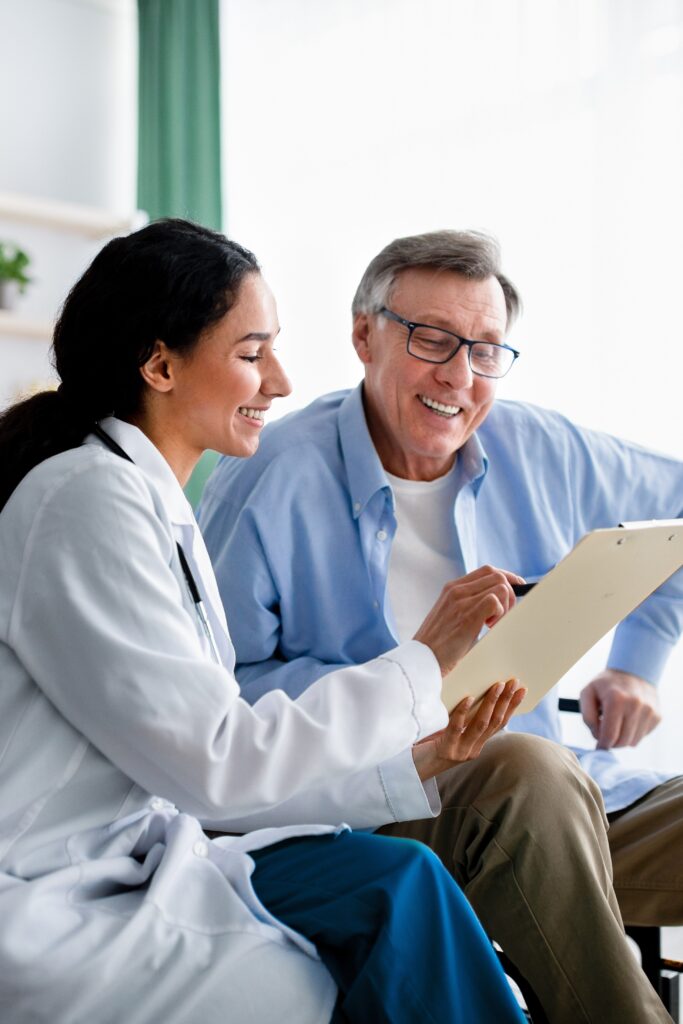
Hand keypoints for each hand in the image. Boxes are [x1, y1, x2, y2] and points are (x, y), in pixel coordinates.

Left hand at [412, 678, 526, 780]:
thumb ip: (466, 720)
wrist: (416, 768)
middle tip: (513, 682)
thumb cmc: (433, 744)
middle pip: (494, 722)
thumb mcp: (454, 733)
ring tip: (497, 685)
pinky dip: (464, 712)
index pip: (500, 723)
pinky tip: (468, 698)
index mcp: (478, 744)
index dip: (512, 706)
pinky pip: (456, 728)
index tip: (522, 689)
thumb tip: (476, 690)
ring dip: (491, 703)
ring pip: (481, 724)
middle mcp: (473, 749)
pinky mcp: (446, 749)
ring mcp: (461, 750)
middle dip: (506, 700)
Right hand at [413, 565, 524, 676]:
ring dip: (505, 606)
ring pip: (500, 586)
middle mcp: (456, 590)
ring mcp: (461, 601)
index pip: (487, 570)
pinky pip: (495, 601)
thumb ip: (467, 604)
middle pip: (497, 575)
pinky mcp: (467, 616)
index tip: (517, 588)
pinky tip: (489, 627)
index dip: (507, 577)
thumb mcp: (450, 615)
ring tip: (492, 624)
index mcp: (452, 588)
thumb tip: (495, 602)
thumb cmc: (438, 643)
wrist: (422, 658)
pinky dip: (500, 614)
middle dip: (510, 594)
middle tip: (502, 616)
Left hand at [579, 669, 660, 748]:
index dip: (602, 745)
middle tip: (606, 734)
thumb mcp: (587, 693)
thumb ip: (587, 717)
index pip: (610, 735)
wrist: (633, 671)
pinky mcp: (657, 715)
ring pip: (633, 742)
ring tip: (617, 724)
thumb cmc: (606, 685)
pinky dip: (633, 733)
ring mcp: (649, 710)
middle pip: (622, 742)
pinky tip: (628, 720)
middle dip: (612, 743)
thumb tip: (598, 736)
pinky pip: (643, 736)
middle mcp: (635, 705)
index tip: (598, 747)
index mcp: (616, 699)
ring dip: (623, 738)